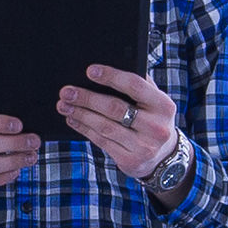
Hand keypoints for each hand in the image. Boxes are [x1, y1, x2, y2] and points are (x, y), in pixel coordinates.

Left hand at [56, 64, 177, 180]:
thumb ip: (139, 85)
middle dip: (87, 98)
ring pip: (104, 126)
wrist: (163, 157)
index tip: (90, 71)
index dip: (111, 77)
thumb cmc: (152, 119)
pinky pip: (101, 141)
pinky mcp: (130, 161)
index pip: (135, 86)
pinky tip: (73, 119)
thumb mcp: (155, 102)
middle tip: (66, 91)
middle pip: (115, 108)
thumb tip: (108, 66)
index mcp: (164, 106)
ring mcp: (143, 147)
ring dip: (81, 114)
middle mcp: (156, 127)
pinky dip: (84, 129)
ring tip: (64, 105)